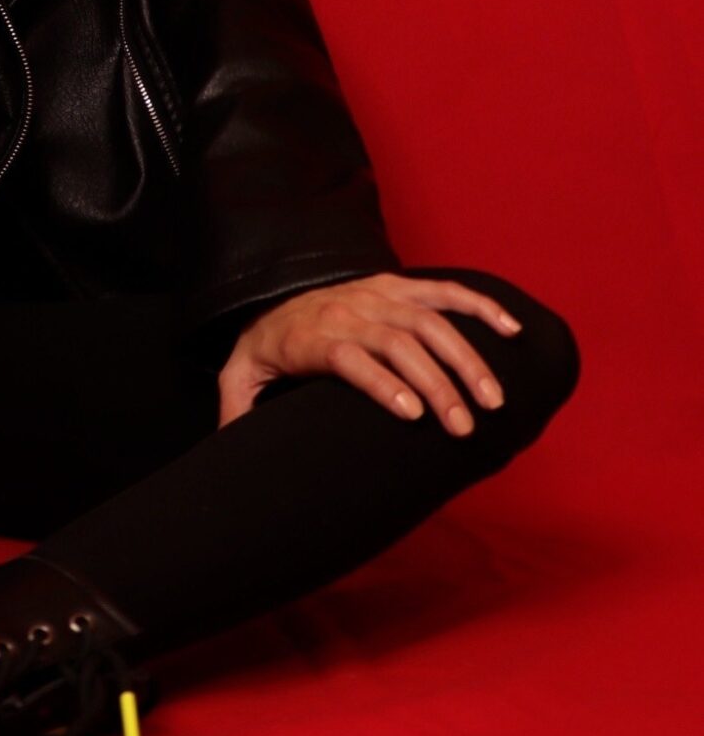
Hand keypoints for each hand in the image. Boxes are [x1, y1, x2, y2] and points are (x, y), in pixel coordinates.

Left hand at [216, 271, 522, 433]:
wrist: (273, 299)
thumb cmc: (265, 350)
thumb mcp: (239, 379)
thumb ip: (234, 411)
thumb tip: (224, 449)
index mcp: (312, 337)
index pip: (350, 356)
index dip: (382, 383)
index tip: (414, 414)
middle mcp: (348, 310)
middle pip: (399, 343)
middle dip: (437, 384)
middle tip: (464, 428)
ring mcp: (377, 294)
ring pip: (430, 321)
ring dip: (467, 359)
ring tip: (493, 401)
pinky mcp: (398, 285)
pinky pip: (444, 291)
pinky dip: (480, 306)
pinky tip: (511, 332)